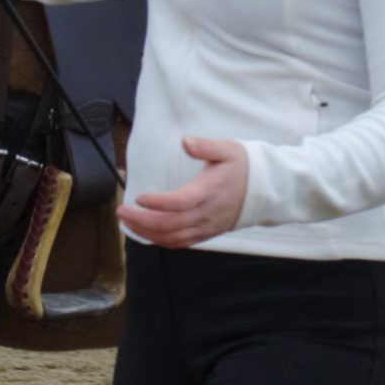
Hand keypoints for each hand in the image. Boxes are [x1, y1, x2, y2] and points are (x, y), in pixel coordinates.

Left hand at [117, 137, 248, 247]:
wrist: (264, 190)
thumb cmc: (242, 167)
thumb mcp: (227, 149)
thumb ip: (205, 146)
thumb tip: (186, 142)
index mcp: (209, 192)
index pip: (180, 203)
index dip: (158, 203)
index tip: (139, 197)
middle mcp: (206, 214)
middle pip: (171, 225)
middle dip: (143, 220)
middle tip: (121, 211)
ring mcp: (206, 226)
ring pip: (173, 237)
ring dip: (147, 233)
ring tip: (127, 222)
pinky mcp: (206, 233)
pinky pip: (181, 243)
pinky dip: (161, 241)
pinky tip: (145, 233)